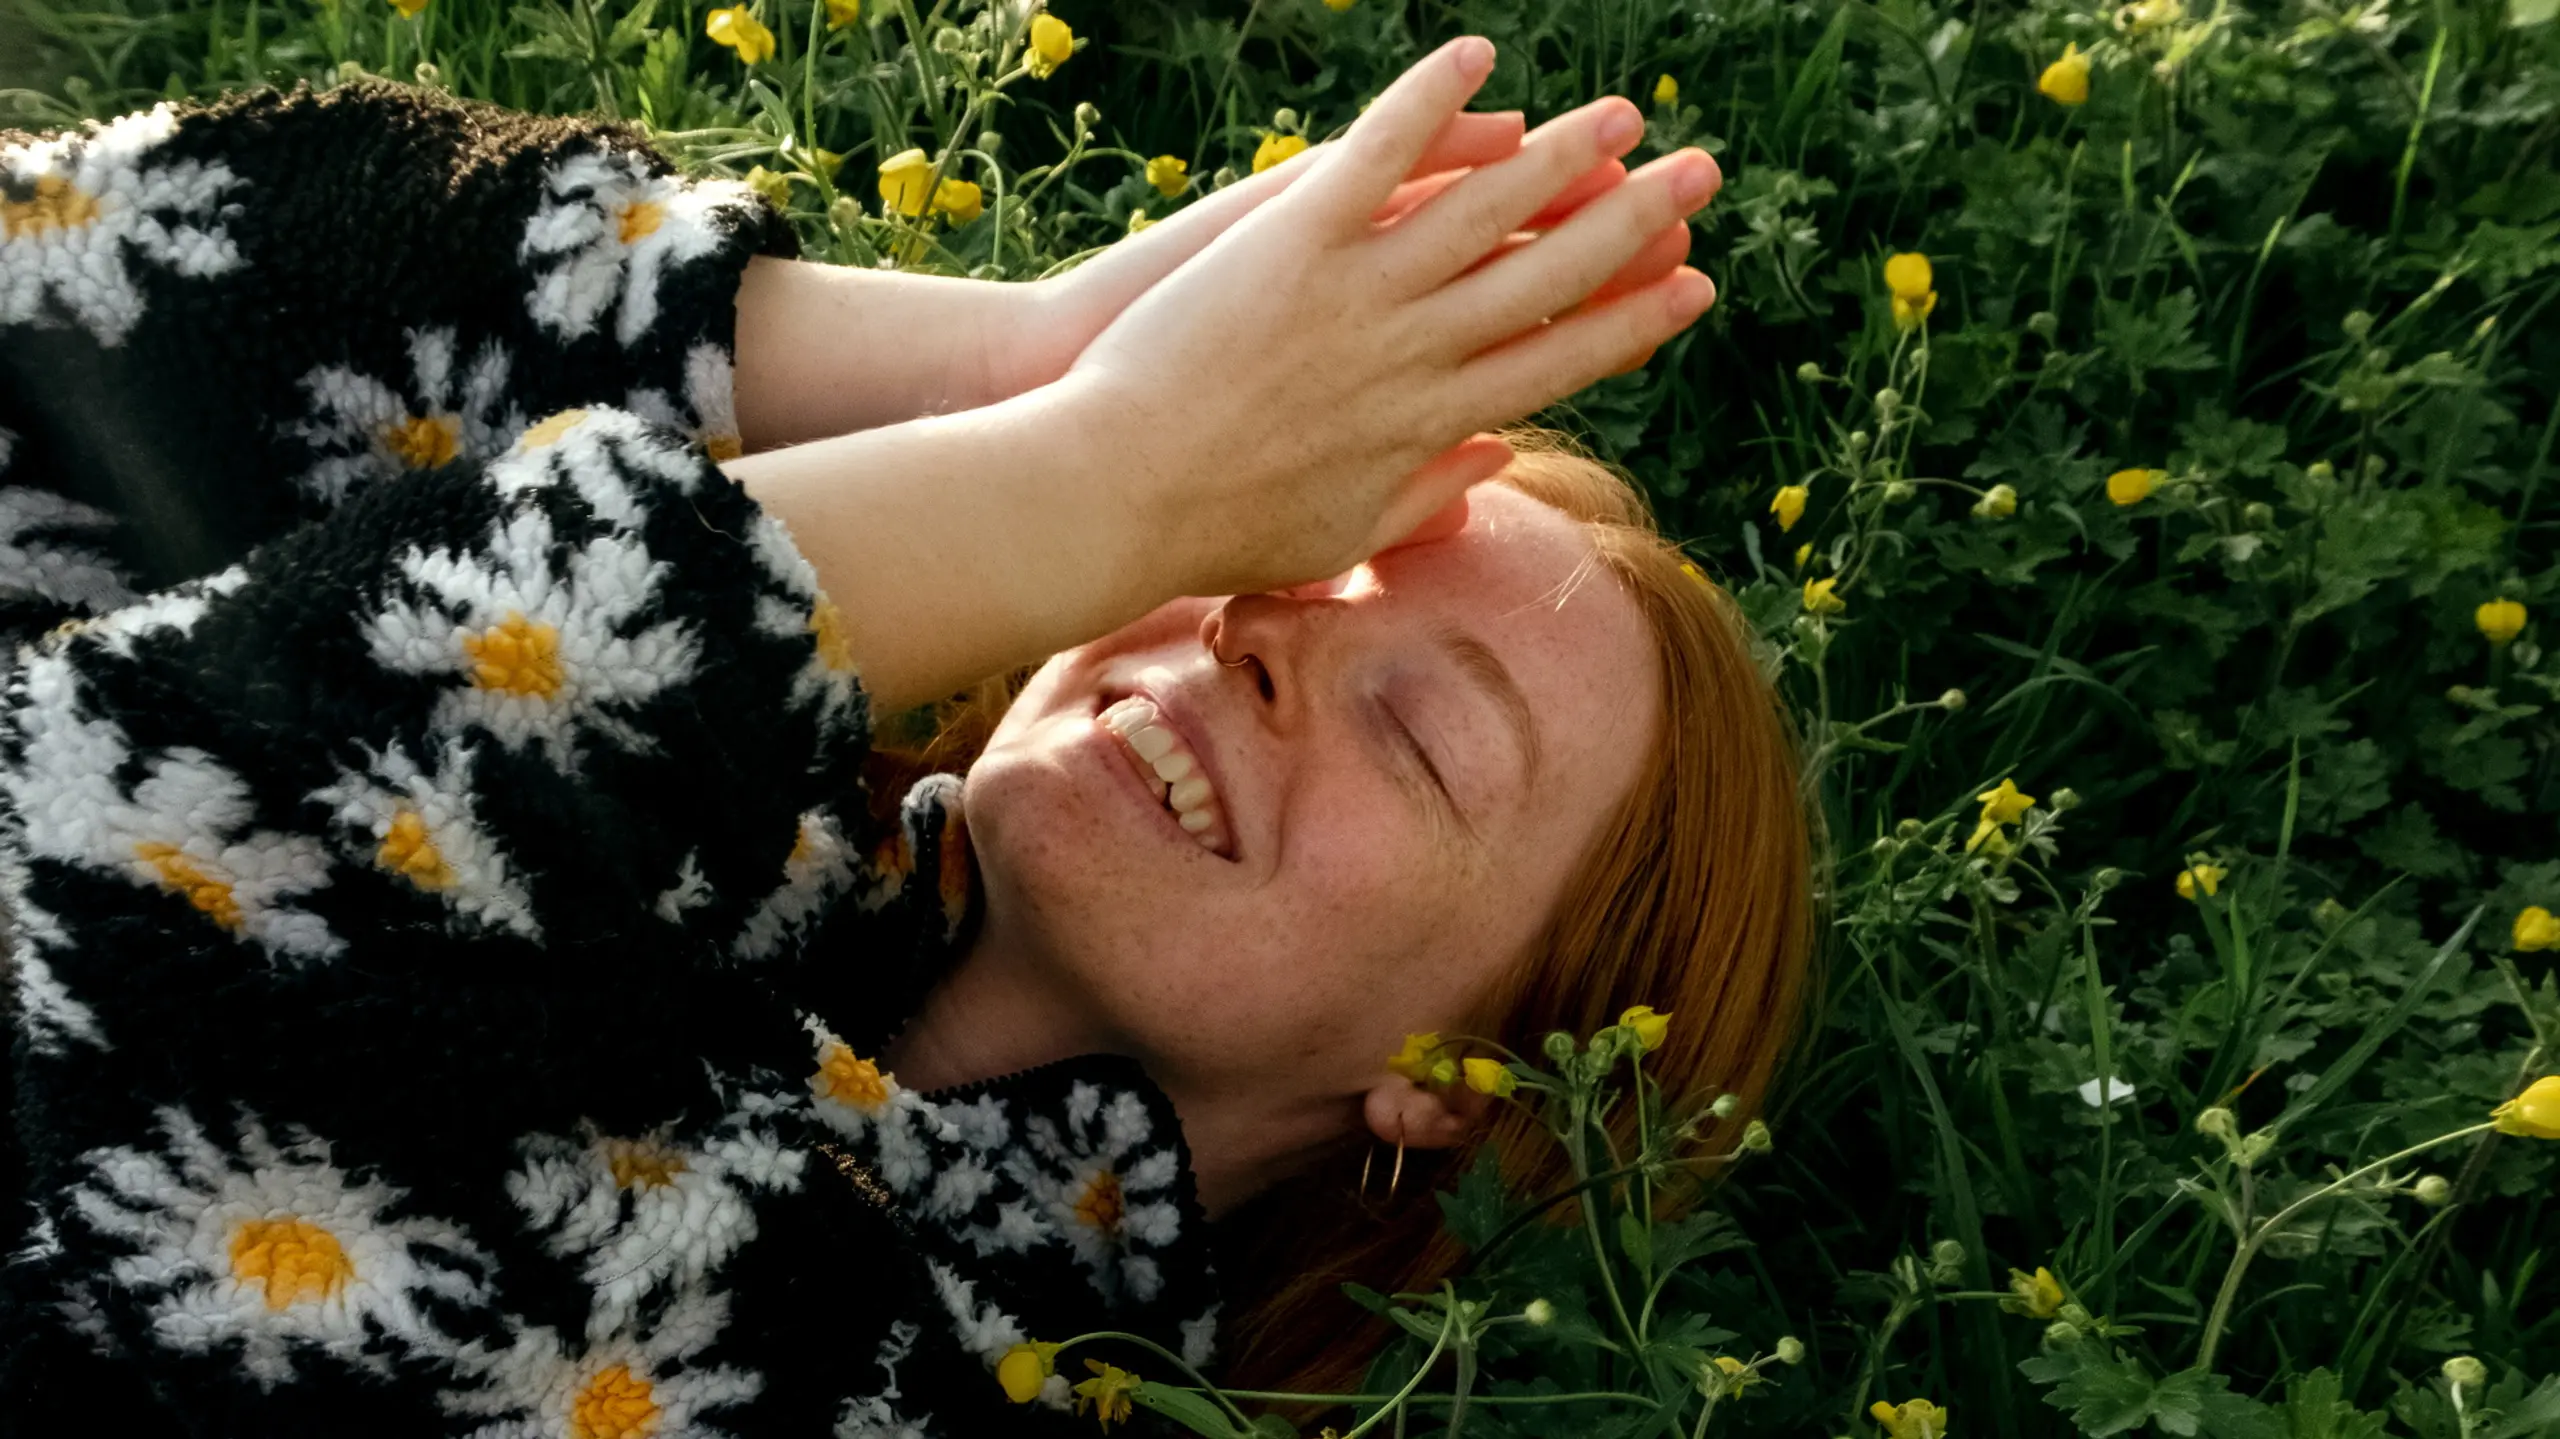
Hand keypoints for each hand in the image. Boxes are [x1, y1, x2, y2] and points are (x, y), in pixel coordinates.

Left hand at [1055, 35, 1721, 601]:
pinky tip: (1479, 57)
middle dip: (1633, 222)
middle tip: (1700, 176)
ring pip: (1481, 209)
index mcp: (1427, 426)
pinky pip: (1375, 155)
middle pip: (1546, 275)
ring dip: (1561, 154)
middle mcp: (1412, 353)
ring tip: (1624, 115)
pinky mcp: (1293, 237)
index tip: (1690, 287)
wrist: (1117, 494)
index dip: (1630, 320)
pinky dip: (1429, 104)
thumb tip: (1494, 460)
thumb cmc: (1216, 529)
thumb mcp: (1338, 534)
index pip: (1556, 365)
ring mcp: (1355, 290)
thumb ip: (1425, 497)